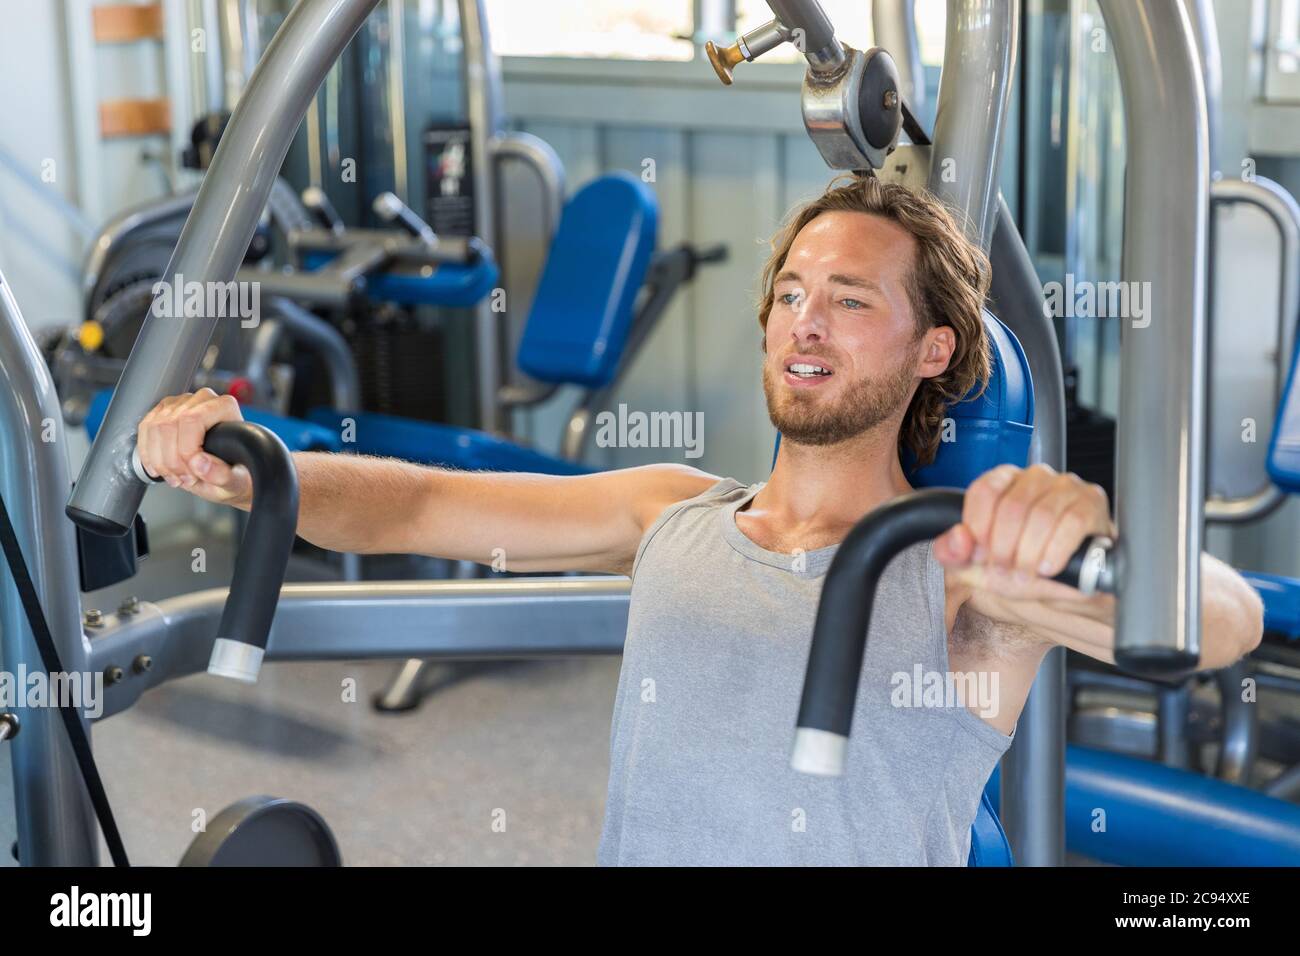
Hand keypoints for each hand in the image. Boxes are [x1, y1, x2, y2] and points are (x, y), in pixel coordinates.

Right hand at [136, 388, 252, 507]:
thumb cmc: (236, 474)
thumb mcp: (236, 481)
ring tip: (176, 478)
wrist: (228, 474)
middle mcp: (202, 400)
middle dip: (172, 460)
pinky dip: (148, 455)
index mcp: (224, 407)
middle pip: (169, 424)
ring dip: (159, 460)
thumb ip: (223, 475)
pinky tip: (160, 470)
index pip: (192, 419)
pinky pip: (145, 430)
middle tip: (185, 480)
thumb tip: (199, 464)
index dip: (187, 450)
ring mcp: (180, 403)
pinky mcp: (163, 412)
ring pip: (153, 428)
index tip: (194, 473)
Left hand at [933, 463, 1114, 603]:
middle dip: (1004, 547)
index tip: (980, 555)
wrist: (1063, 590)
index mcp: (1004, 480)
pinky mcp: (1092, 503)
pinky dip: (1056, 551)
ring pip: (1041, 516)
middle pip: (1012, 506)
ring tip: (1025, 575)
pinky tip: (1047, 567)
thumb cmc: (1021, 568)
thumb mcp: (976, 566)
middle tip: (1004, 570)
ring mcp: (1067, 487)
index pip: (984, 490)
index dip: (979, 528)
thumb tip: (958, 538)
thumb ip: (953, 552)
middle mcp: (1035, 477)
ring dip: (1029, 554)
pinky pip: (1072, 523)